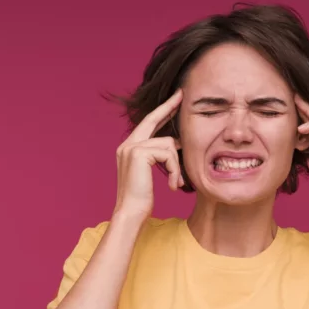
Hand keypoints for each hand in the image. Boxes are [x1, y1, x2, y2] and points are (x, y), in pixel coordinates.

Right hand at [113, 88, 183, 221]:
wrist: (131, 212)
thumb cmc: (141, 199)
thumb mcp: (152, 173)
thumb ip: (159, 156)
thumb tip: (178, 142)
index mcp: (128, 148)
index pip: (147, 124)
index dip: (161, 111)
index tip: (175, 100)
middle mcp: (127, 144)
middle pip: (152, 119)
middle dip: (168, 107)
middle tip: (182, 95)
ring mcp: (131, 147)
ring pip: (168, 144)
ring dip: (177, 165)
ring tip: (176, 183)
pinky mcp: (139, 153)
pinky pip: (168, 153)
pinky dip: (175, 170)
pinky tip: (172, 185)